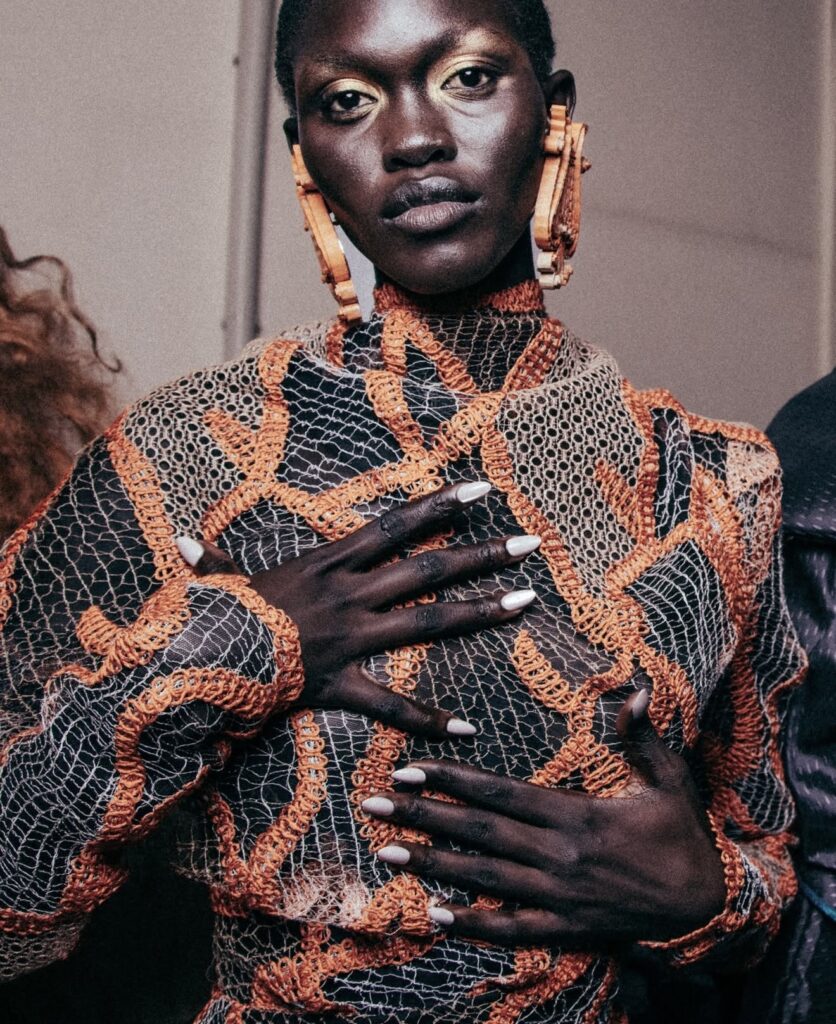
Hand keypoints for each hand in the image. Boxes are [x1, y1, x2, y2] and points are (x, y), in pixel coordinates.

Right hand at [176, 481, 540, 738]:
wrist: (201, 663)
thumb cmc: (218, 620)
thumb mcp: (221, 582)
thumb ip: (212, 562)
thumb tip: (182, 542)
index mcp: (329, 563)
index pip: (396, 526)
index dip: (439, 507)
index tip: (482, 492)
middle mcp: (350, 594)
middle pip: (428, 569)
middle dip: (482, 554)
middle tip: (531, 544)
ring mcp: (351, 638)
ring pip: (427, 621)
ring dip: (479, 611)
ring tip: (526, 600)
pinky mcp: (342, 683)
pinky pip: (391, 705)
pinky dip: (427, 718)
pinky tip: (467, 728)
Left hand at [362, 690, 726, 945]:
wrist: (708, 908)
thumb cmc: (684, 837)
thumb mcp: (671, 781)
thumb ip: (645, 737)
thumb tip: (635, 688)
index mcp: (578, 816)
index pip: (501, 793)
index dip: (452, 780)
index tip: (410, 768)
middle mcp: (560, 857)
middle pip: (479, 833)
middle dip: (423, 816)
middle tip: (373, 805)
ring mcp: (560, 898)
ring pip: (485, 879)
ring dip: (433, 864)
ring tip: (387, 851)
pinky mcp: (567, 930)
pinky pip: (513, 930)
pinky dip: (473, 925)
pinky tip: (435, 915)